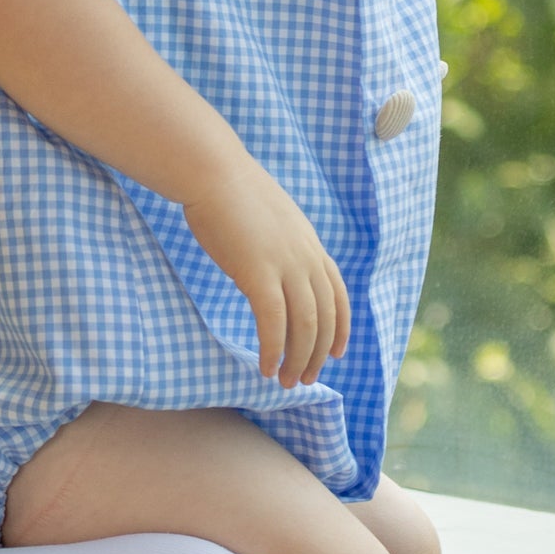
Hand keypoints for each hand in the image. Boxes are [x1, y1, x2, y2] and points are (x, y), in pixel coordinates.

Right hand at [180, 152, 350, 387]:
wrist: (213, 171)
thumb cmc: (232, 191)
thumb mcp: (272, 218)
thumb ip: (282, 244)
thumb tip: (273, 265)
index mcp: (311, 245)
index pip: (338, 295)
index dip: (341, 328)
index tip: (336, 354)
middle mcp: (306, 258)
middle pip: (324, 318)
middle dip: (316, 354)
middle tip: (302, 379)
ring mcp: (285, 265)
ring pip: (304, 327)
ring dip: (296, 360)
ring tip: (284, 381)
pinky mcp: (258, 273)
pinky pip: (273, 324)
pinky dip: (272, 350)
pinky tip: (264, 367)